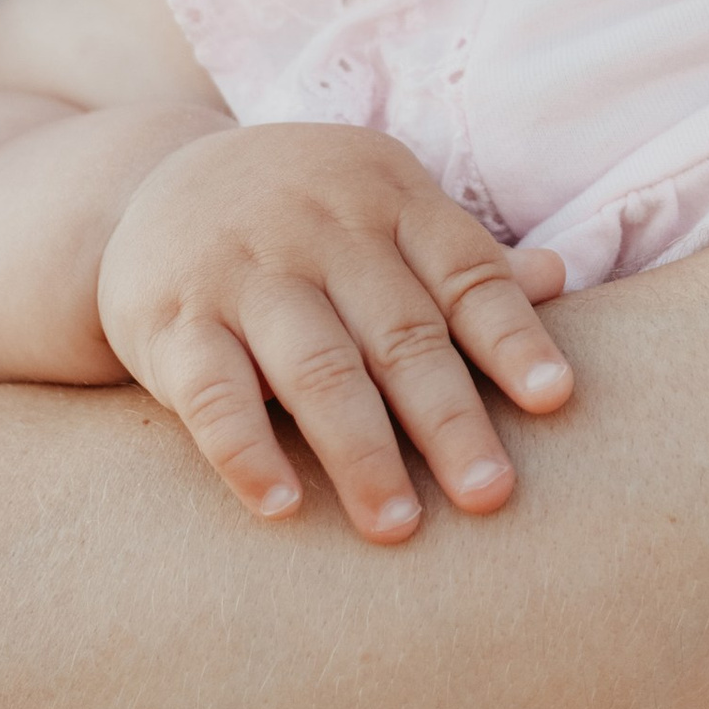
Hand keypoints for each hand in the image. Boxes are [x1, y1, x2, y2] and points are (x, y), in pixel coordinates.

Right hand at [97, 123, 571, 541]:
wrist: (149, 181)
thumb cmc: (304, 218)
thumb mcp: (381, 209)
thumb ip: (458, 257)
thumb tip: (559, 278)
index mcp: (388, 200)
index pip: (464, 273)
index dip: (511, 336)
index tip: (555, 400)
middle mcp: (320, 230)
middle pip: (398, 332)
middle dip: (448, 417)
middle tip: (491, 494)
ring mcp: (242, 273)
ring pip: (313, 366)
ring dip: (359, 450)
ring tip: (397, 527)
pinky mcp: (170, 319)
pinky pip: (210, 390)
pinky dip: (244, 449)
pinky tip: (281, 506)